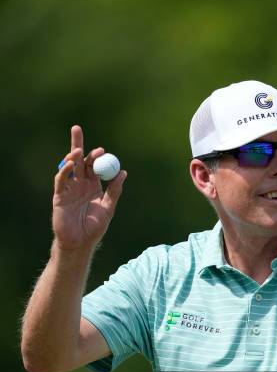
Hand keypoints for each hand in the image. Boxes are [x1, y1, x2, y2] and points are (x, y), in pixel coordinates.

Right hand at [52, 125, 126, 249]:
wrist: (80, 243)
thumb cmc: (94, 228)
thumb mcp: (108, 208)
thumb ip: (114, 191)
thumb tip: (123, 173)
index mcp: (92, 186)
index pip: (93, 165)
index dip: (95, 156)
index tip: (102, 150)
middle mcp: (79, 185)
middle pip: (78, 160)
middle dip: (77, 144)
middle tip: (76, 128)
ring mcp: (68, 189)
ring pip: (68, 167)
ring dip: (71, 157)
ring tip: (77, 150)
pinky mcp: (59, 196)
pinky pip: (60, 180)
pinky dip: (64, 170)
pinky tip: (70, 163)